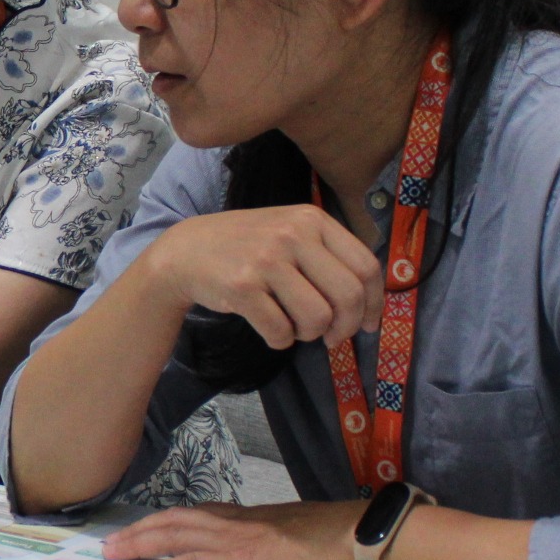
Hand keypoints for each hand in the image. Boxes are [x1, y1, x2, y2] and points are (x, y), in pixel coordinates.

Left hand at [102, 499, 367, 559]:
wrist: (352, 536)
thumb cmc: (330, 538)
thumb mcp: (290, 533)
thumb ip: (267, 538)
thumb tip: (260, 549)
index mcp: (244, 516)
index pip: (193, 515)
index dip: (162, 521)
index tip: (140, 528)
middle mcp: (232, 522)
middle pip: (174, 521)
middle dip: (139, 531)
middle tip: (110, 543)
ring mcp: (235, 539)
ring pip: (175, 537)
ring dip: (140, 545)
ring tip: (113, 555)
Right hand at [140, 206, 382, 350]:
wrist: (185, 251)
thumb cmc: (246, 246)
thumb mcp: (289, 232)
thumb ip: (327, 256)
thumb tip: (368, 304)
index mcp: (312, 220)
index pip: (365, 266)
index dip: (374, 303)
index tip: (369, 325)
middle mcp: (292, 234)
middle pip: (348, 296)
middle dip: (345, 327)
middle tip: (331, 338)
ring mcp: (266, 259)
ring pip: (317, 317)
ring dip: (309, 335)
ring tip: (294, 327)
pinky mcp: (242, 287)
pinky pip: (281, 331)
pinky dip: (280, 340)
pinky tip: (271, 330)